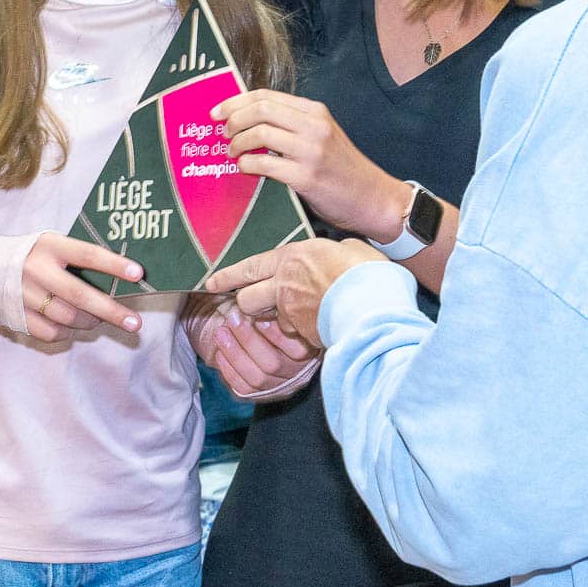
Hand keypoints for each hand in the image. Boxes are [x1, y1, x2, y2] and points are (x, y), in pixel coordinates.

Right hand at [21, 232, 143, 342]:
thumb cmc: (28, 256)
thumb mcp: (49, 244)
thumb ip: (76, 256)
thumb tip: (119, 276)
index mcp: (49, 246)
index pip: (88, 254)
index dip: (114, 265)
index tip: (138, 273)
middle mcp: (36, 270)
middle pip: (80, 295)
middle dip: (111, 311)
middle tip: (134, 323)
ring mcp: (25, 295)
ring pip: (69, 318)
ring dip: (90, 322)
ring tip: (98, 319)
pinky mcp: (17, 316)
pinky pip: (52, 333)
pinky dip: (67, 333)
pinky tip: (71, 326)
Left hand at [207, 238, 383, 347]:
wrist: (376, 305)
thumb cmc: (367, 271)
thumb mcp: (349, 249)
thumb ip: (330, 254)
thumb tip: (334, 258)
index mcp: (291, 258)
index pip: (249, 267)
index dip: (228, 276)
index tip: (212, 283)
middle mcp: (284, 286)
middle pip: (248, 300)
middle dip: (249, 304)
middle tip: (258, 305)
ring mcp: (292, 314)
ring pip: (273, 322)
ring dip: (282, 323)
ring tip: (305, 318)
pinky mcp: (303, 337)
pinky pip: (297, 337)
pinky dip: (305, 335)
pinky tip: (324, 329)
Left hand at [209, 307, 316, 395]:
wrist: (274, 345)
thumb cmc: (280, 322)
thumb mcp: (285, 312)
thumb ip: (277, 308)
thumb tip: (262, 293)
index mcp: (308, 352)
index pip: (298, 349)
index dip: (276, 334)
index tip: (260, 316)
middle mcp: (296, 373)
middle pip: (272, 363)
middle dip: (248, 340)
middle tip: (232, 318)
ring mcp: (279, 386)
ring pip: (257, 377)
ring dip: (234, 353)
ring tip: (220, 332)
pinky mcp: (261, 395)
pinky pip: (244, 388)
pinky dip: (229, 370)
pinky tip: (219, 353)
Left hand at [214, 90, 403, 241]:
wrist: (374, 198)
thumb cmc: (344, 170)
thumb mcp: (323, 136)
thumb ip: (293, 126)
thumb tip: (249, 122)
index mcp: (315, 111)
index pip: (266, 96)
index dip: (236, 101)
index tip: (217, 112)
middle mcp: (314, 126)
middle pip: (261, 109)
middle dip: (233, 119)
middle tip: (224, 133)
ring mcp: (311, 151)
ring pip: (260, 134)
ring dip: (238, 143)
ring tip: (233, 153)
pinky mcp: (307, 176)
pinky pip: (265, 164)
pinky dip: (248, 164)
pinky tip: (244, 168)